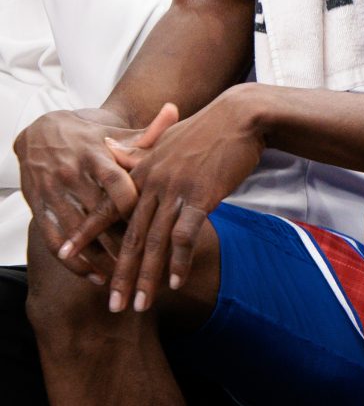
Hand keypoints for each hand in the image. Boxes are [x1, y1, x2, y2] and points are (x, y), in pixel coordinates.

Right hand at [14, 105, 176, 281]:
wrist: (42, 132)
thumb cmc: (94, 136)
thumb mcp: (118, 132)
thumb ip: (148, 132)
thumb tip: (176, 109)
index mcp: (97, 155)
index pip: (116, 182)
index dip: (132, 204)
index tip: (152, 223)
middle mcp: (73, 174)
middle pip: (99, 214)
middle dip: (121, 241)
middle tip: (146, 263)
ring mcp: (54, 193)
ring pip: (77, 233)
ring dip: (100, 258)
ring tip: (124, 276)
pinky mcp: (39, 207)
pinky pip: (54, 240)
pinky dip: (73, 262)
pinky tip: (94, 277)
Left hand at [104, 88, 264, 311]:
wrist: (240, 116)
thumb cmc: (206, 128)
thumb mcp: (164, 138)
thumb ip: (135, 151)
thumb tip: (107, 148)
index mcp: (142, 171)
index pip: (107, 208)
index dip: (86, 232)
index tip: (65, 256)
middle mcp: (153, 184)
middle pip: (130, 236)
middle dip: (121, 274)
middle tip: (113, 305)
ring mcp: (176, 190)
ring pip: (154, 241)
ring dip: (147, 277)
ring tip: (141, 305)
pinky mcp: (202, 195)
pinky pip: (185, 235)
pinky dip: (179, 260)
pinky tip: (176, 282)